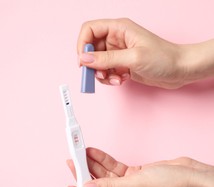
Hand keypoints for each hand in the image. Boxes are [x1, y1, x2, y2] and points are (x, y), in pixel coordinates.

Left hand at [66, 147, 213, 186]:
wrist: (193, 175)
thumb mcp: (136, 186)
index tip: (70, 186)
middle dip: (84, 177)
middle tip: (73, 163)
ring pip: (104, 178)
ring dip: (92, 166)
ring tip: (79, 153)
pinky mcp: (132, 178)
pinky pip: (113, 170)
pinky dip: (104, 161)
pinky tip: (92, 152)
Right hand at [77, 18, 209, 88]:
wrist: (181, 70)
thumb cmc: (164, 58)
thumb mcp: (133, 58)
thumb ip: (106, 59)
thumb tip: (84, 59)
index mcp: (119, 28)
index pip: (89, 29)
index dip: (83, 44)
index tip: (84, 60)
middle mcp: (116, 38)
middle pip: (90, 48)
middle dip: (92, 64)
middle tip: (98, 75)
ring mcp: (118, 52)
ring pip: (96, 62)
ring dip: (101, 74)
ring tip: (115, 79)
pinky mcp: (121, 64)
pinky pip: (105, 71)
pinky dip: (109, 78)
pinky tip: (121, 80)